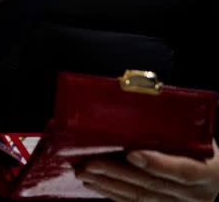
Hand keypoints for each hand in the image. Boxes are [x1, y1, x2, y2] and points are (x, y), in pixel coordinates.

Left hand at [76, 141, 218, 201]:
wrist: (218, 177)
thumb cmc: (205, 150)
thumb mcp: (200, 136)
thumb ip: (178, 127)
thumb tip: (146, 97)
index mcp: (208, 172)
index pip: (183, 170)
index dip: (157, 163)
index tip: (131, 153)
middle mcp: (195, 194)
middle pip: (153, 185)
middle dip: (117, 173)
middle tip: (90, 163)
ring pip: (140, 197)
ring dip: (109, 185)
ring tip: (84, 173)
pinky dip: (113, 194)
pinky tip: (95, 184)